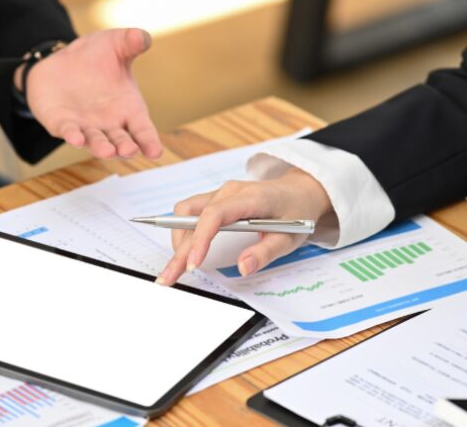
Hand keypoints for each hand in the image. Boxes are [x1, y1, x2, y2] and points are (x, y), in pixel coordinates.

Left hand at [23, 28, 161, 158]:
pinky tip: (76, 139)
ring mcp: (85, 126)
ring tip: (108, 151)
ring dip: (101, 147)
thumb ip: (130, 42)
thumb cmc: (95, 56)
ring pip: (95, 141)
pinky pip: (67, 131)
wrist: (60, 58)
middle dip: (125, 147)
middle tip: (130, 151)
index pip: (142, 129)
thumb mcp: (114, 44)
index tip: (155, 152)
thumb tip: (142, 37)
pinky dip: (72, 136)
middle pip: (120, 141)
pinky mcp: (61, 123)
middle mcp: (109, 123)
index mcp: (128, 109)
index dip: (149, 141)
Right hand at [158, 168, 332, 285]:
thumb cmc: (297, 212)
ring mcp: (219, 193)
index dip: (200, 240)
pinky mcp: (214, 199)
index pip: (214, 215)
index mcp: (249, 198)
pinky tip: (183, 249)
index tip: (192, 264)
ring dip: (177, 239)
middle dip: (179, 250)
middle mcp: (228, 192)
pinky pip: (190, 212)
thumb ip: (264, 253)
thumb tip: (241, 268)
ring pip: (185, 213)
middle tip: (168, 277)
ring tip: (176, 265)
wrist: (300, 191)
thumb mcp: (290, 238)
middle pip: (192, 218)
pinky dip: (183, 232)